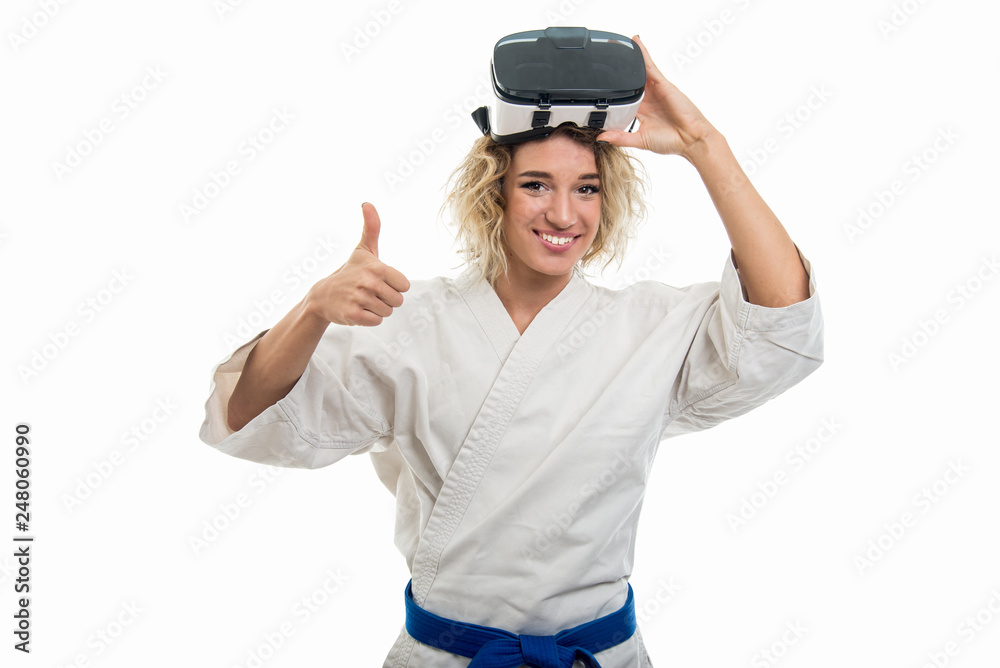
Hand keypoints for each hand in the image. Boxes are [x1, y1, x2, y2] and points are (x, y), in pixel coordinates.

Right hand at [306, 202, 410, 326]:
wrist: (324, 294)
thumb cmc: (350, 271)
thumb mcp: (363, 250)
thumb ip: (371, 228)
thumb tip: (367, 203)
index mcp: (376, 267)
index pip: (404, 286)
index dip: (394, 286)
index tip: (380, 281)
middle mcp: (368, 282)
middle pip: (397, 301)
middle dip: (386, 299)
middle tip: (370, 292)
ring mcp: (359, 299)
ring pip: (387, 312)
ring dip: (377, 309)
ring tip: (363, 300)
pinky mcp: (353, 315)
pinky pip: (376, 321)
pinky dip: (368, 318)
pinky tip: (357, 309)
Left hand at [598, 35, 718, 159]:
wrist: (690, 139)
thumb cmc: (671, 141)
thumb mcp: (640, 140)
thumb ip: (621, 138)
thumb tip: (601, 138)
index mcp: (641, 112)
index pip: (624, 97)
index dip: (614, 89)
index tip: (600, 81)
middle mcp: (647, 99)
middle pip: (630, 81)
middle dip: (620, 70)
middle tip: (606, 56)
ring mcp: (655, 90)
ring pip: (640, 71)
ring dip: (630, 58)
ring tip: (617, 43)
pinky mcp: (663, 84)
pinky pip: (650, 66)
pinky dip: (643, 55)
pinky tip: (636, 43)